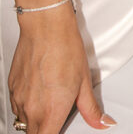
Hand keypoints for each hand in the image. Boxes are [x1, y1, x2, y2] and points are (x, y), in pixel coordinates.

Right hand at [9, 10, 115, 132]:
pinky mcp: (12, 88)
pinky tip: (39, 88)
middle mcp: (31, 110)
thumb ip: (90, 108)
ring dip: (36, 116)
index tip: (59, 129)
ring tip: (50, 96)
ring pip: (24, 121)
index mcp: (51, 112)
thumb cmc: (66, 50)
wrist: (46, 27)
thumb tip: (102, 122)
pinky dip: (27, 103)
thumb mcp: (84, 81)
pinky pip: (17, 106)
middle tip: (58, 112)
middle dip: (46, 129)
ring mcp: (19, 100)